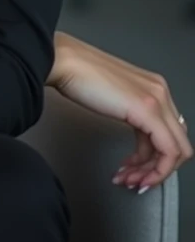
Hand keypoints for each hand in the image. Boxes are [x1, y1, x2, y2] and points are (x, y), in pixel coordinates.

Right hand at [50, 32, 192, 192]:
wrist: (64, 61)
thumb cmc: (79, 74)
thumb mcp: (116, 96)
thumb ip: (133, 113)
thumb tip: (140, 138)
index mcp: (154, 87)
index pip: (171, 132)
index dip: (156, 158)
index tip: (135, 168)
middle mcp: (161, 91)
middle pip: (178, 144)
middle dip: (156, 169)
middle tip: (133, 179)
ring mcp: (157, 99)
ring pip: (176, 151)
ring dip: (152, 173)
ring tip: (128, 179)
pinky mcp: (148, 110)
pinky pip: (168, 151)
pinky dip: (154, 170)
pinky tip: (131, 174)